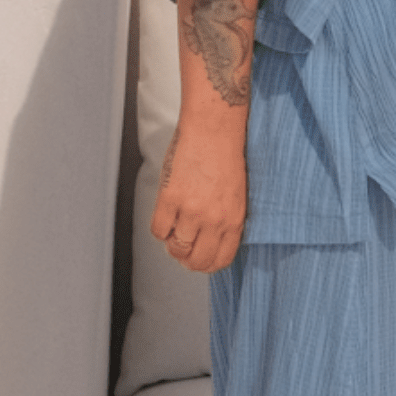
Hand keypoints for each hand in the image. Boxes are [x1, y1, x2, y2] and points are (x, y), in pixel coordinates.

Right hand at [151, 122, 246, 273]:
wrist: (214, 129)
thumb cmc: (226, 156)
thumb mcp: (237, 194)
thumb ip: (226, 219)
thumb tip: (211, 241)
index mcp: (235, 219)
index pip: (221, 259)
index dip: (207, 265)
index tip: (199, 260)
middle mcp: (214, 220)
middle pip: (197, 260)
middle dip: (188, 260)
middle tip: (182, 251)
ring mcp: (191, 210)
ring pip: (176, 248)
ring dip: (173, 244)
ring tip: (174, 231)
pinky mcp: (170, 198)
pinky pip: (159, 230)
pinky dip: (160, 229)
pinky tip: (166, 217)